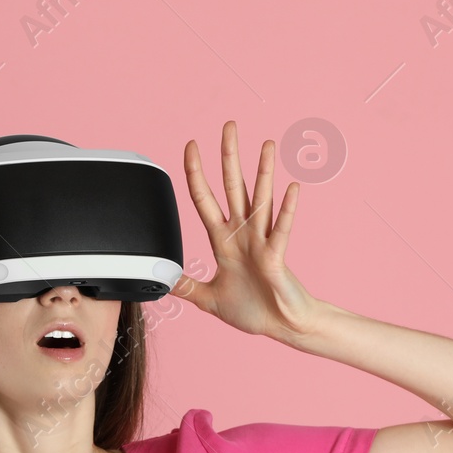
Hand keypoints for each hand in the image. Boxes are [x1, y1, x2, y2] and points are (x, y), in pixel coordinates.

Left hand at [171, 121, 321, 343]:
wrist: (281, 326)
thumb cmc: (254, 310)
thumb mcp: (208, 299)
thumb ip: (185, 287)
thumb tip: (161, 280)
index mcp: (223, 241)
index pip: (204, 199)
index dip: (195, 173)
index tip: (191, 146)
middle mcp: (242, 234)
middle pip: (233, 187)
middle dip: (228, 157)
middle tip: (228, 126)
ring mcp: (261, 242)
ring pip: (260, 200)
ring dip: (263, 172)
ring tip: (266, 145)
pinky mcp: (277, 256)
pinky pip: (282, 229)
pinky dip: (287, 209)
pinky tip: (291, 188)